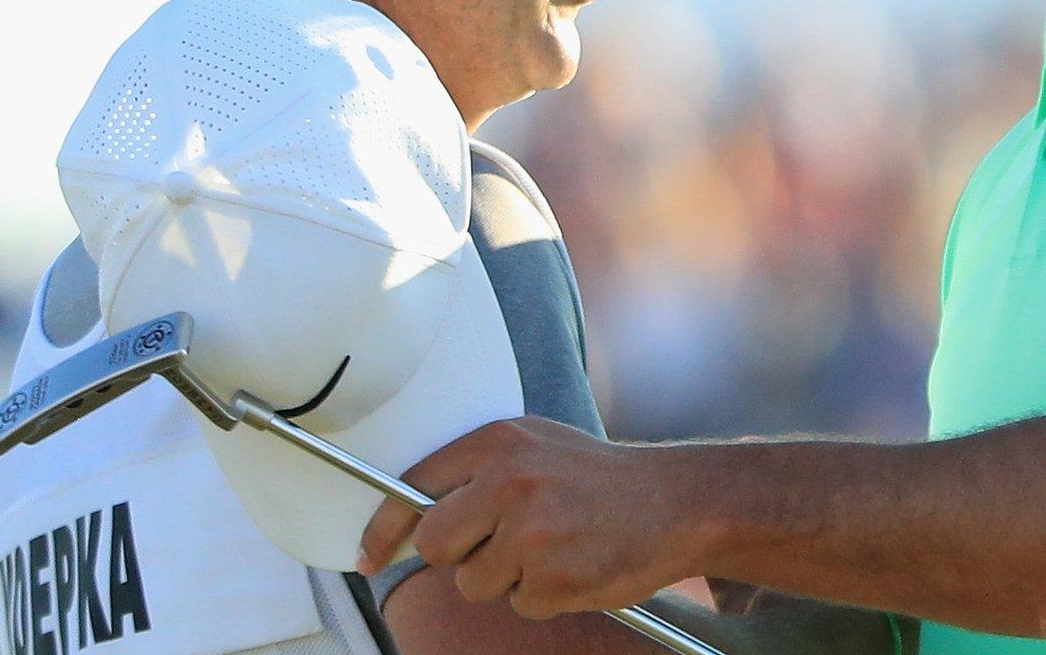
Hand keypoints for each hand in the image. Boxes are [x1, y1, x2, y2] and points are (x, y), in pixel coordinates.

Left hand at [359, 417, 700, 619]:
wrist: (677, 502)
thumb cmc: (601, 478)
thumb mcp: (538, 447)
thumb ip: (480, 472)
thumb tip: (414, 518)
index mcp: (499, 442)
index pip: (412, 488)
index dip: (383, 529)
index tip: (368, 557)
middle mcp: (509, 481)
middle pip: (433, 544)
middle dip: (458, 555)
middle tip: (498, 546)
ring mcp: (531, 532)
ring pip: (474, 583)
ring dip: (506, 578)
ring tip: (552, 548)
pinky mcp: (553, 576)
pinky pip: (519, 605)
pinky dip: (543, 596)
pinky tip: (574, 565)